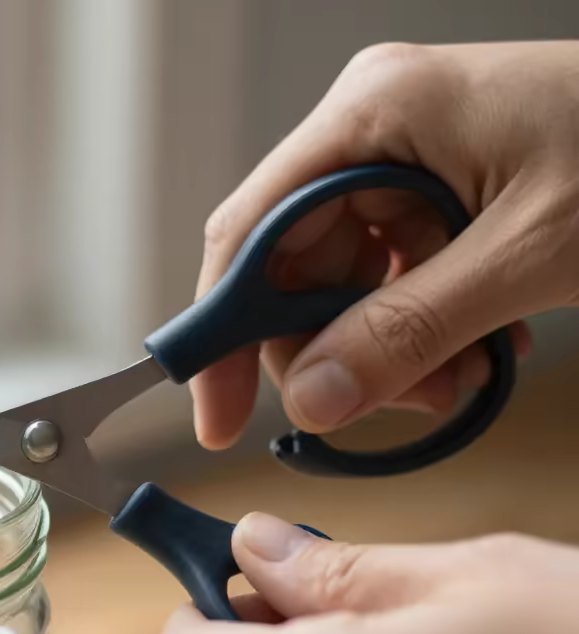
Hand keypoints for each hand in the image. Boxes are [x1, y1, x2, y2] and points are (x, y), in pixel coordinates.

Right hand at [191, 40, 578, 449]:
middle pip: (289, 264)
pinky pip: (390, 272)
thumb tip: (314, 399)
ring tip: (452, 383)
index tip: (214, 412)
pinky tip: (470, 350)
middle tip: (383, 408)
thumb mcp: (530, 255)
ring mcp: (401, 153)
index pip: (248, 232)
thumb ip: (410, 330)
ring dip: (381, 349)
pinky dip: (417, 327)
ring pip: (340, 279)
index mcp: (372, 112)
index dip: (222, 330)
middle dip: (329, 349)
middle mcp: (369, 126)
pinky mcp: (436, 183)